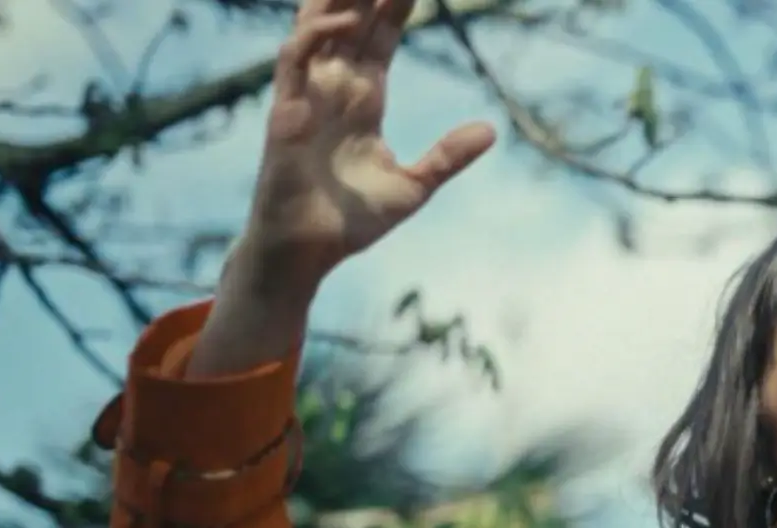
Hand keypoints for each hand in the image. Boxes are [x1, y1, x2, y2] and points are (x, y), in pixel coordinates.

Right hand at [246, 0, 494, 289]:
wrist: (308, 253)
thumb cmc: (351, 222)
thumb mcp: (414, 187)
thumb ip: (448, 157)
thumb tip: (491, 130)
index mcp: (363, 100)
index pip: (380, 38)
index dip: (396, 6)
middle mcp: (334, 88)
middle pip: (351, 21)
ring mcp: (308, 95)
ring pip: (319, 26)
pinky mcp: (285, 110)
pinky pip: (295, 57)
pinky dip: (318, 33)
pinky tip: (350, 18)